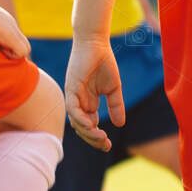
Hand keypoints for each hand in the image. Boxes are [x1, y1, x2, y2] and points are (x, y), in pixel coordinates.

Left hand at [63, 36, 123, 151]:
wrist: (96, 44)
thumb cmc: (103, 64)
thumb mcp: (113, 88)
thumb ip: (115, 106)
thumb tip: (120, 124)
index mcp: (87, 104)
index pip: (89, 126)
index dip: (96, 138)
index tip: (108, 145)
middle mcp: (78, 103)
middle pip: (81, 128)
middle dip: (92, 139)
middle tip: (105, 145)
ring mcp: (73, 96)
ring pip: (76, 121)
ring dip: (87, 132)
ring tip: (101, 138)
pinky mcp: (71, 89)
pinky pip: (73, 108)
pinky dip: (80, 118)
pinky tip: (90, 125)